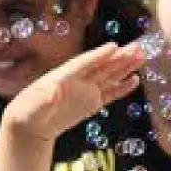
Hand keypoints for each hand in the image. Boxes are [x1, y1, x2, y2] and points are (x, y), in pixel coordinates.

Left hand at [1, 42, 145, 143]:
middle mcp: (79, 79)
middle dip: (120, 57)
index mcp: (64, 75)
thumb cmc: (28, 111)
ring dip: (126, 66)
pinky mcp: (92, 102)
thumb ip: (45, 98)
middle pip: (102, 66)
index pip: (84, 63)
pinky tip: (135, 80)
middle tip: (138, 47)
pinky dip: (123, 87)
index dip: (99, 55)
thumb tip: (54, 90)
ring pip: (110, 76)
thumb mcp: (33, 105)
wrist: (31, 124)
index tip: (114, 46)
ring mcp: (87, 90)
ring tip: (142, 57)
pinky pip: (110, 94)